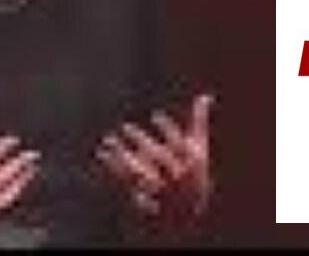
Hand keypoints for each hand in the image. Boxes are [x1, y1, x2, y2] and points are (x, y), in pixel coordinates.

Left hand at [96, 93, 213, 223]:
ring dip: (121, 155)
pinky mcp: (142, 191)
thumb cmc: (194, 171)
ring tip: (108, 140)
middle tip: (126, 126)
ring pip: (137, 170)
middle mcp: (174, 175)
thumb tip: (205, 96)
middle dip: (141, 141)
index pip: (179, 145)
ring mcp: (157, 186)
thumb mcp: (200, 147)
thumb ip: (199, 120)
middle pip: (156, 157)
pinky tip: (102, 152)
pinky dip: (112, 165)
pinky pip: (124, 178)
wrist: (187, 211)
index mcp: (190, 162)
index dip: (167, 130)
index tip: (155, 115)